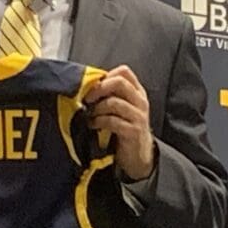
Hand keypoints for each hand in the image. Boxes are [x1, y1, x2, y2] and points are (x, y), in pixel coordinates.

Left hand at [84, 64, 155, 180]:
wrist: (139, 154)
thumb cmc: (125, 128)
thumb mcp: (122, 108)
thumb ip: (111, 94)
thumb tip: (89, 84)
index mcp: (137, 92)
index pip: (124, 72)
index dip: (106, 75)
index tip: (93, 85)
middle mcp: (140, 101)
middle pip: (119, 82)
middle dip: (99, 88)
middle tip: (87, 98)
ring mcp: (138, 116)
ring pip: (114, 102)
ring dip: (96, 108)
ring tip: (89, 114)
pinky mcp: (133, 131)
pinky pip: (112, 121)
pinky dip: (98, 121)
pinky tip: (93, 124)